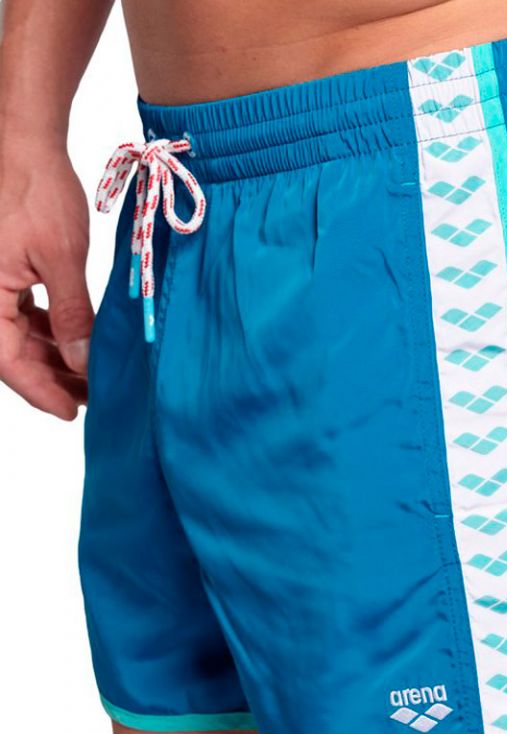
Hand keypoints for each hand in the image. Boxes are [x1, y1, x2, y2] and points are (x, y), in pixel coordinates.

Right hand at [0, 137, 91, 419]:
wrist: (23, 142)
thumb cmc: (35, 191)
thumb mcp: (62, 259)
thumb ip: (72, 316)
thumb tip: (82, 364)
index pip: (7, 361)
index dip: (42, 391)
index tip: (73, 412)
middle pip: (12, 353)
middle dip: (53, 378)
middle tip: (92, 398)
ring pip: (17, 336)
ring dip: (54, 357)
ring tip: (91, 376)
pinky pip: (20, 315)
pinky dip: (49, 331)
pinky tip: (76, 345)